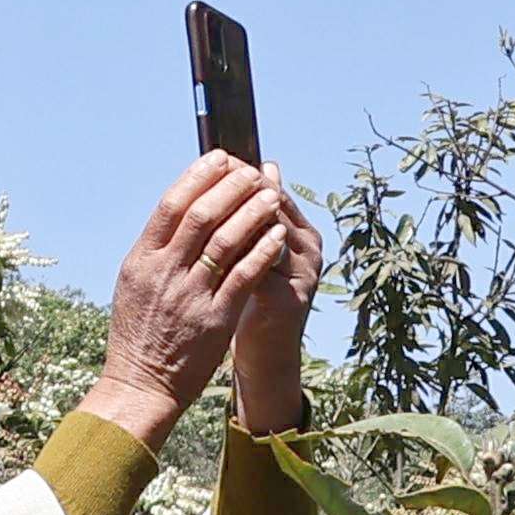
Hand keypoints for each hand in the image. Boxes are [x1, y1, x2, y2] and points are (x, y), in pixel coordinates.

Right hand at [84, 154, 314, 443]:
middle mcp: (164, 273)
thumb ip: (157, 248)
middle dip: (231, 186)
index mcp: (141, 260)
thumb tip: (183, 208)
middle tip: (252, 170)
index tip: (220, 158)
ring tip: (272, 194)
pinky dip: (262, 250)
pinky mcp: (216, 319)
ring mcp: (190, 296)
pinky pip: (244, 276)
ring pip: (226, 240)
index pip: (170, 205)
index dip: (198, 176)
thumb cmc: (138, 333)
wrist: (140, 384)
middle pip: (201, 215)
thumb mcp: (134, 283)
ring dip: (252, 211)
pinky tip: (277, 233)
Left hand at [226, 180, 322, 436]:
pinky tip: (208, 247)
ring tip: (204, 205)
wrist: (266, 356)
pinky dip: (234, 256)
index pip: (273, 188)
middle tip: (209, 176)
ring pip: (270, 232)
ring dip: (236, 218)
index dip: (242, 173)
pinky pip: (259, 269)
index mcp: (302, 232)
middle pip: (275, 205)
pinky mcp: (289, 301)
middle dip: (239, 189)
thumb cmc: (251, 299)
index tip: (215, 158)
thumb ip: (245, 220)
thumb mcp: (250, 254)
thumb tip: (231, 172)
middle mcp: (310, 248)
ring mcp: (304, 274)